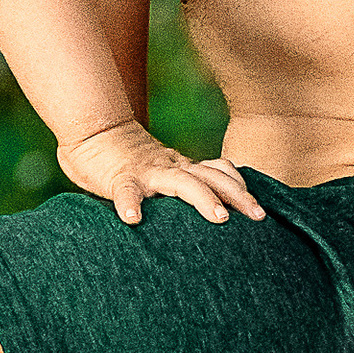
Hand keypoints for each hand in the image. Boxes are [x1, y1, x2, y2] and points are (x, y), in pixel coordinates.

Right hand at [57, 120, 267, 226]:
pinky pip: (126, 191)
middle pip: (211, 178)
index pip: (218, 172)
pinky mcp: (120, 178)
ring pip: (180, 182)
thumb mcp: (163, 170)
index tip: (260, 209)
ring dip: (203, 198)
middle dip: (237, 195)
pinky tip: (133, 220)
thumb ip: (182, 185)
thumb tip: (209, 214)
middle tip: (258, 216)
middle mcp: (170, 167)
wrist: (94, 132)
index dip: (240, 186)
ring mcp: (147, 172)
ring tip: (219, 218)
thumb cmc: (128, 161)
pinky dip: (129, 205)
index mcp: (181, 167)